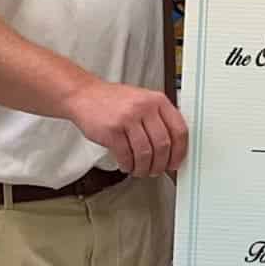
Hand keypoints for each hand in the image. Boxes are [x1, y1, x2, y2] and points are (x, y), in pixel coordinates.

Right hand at [64, 79, 190, 177]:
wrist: (84, 95)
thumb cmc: (114, 100)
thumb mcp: (143, 100)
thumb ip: (159, 118)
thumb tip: (174, 147)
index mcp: (158, 100)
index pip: (179, 130)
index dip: (180, 151)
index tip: (176, 162)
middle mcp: (145, 107)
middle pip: (163, 145)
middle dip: (161, 164)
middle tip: (157, 170)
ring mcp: (128, 118)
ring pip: (145, 153)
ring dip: (144, 168)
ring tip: (140, 171)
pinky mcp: (112, 130)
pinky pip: (126, 155)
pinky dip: (128, 165)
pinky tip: (126, 165)